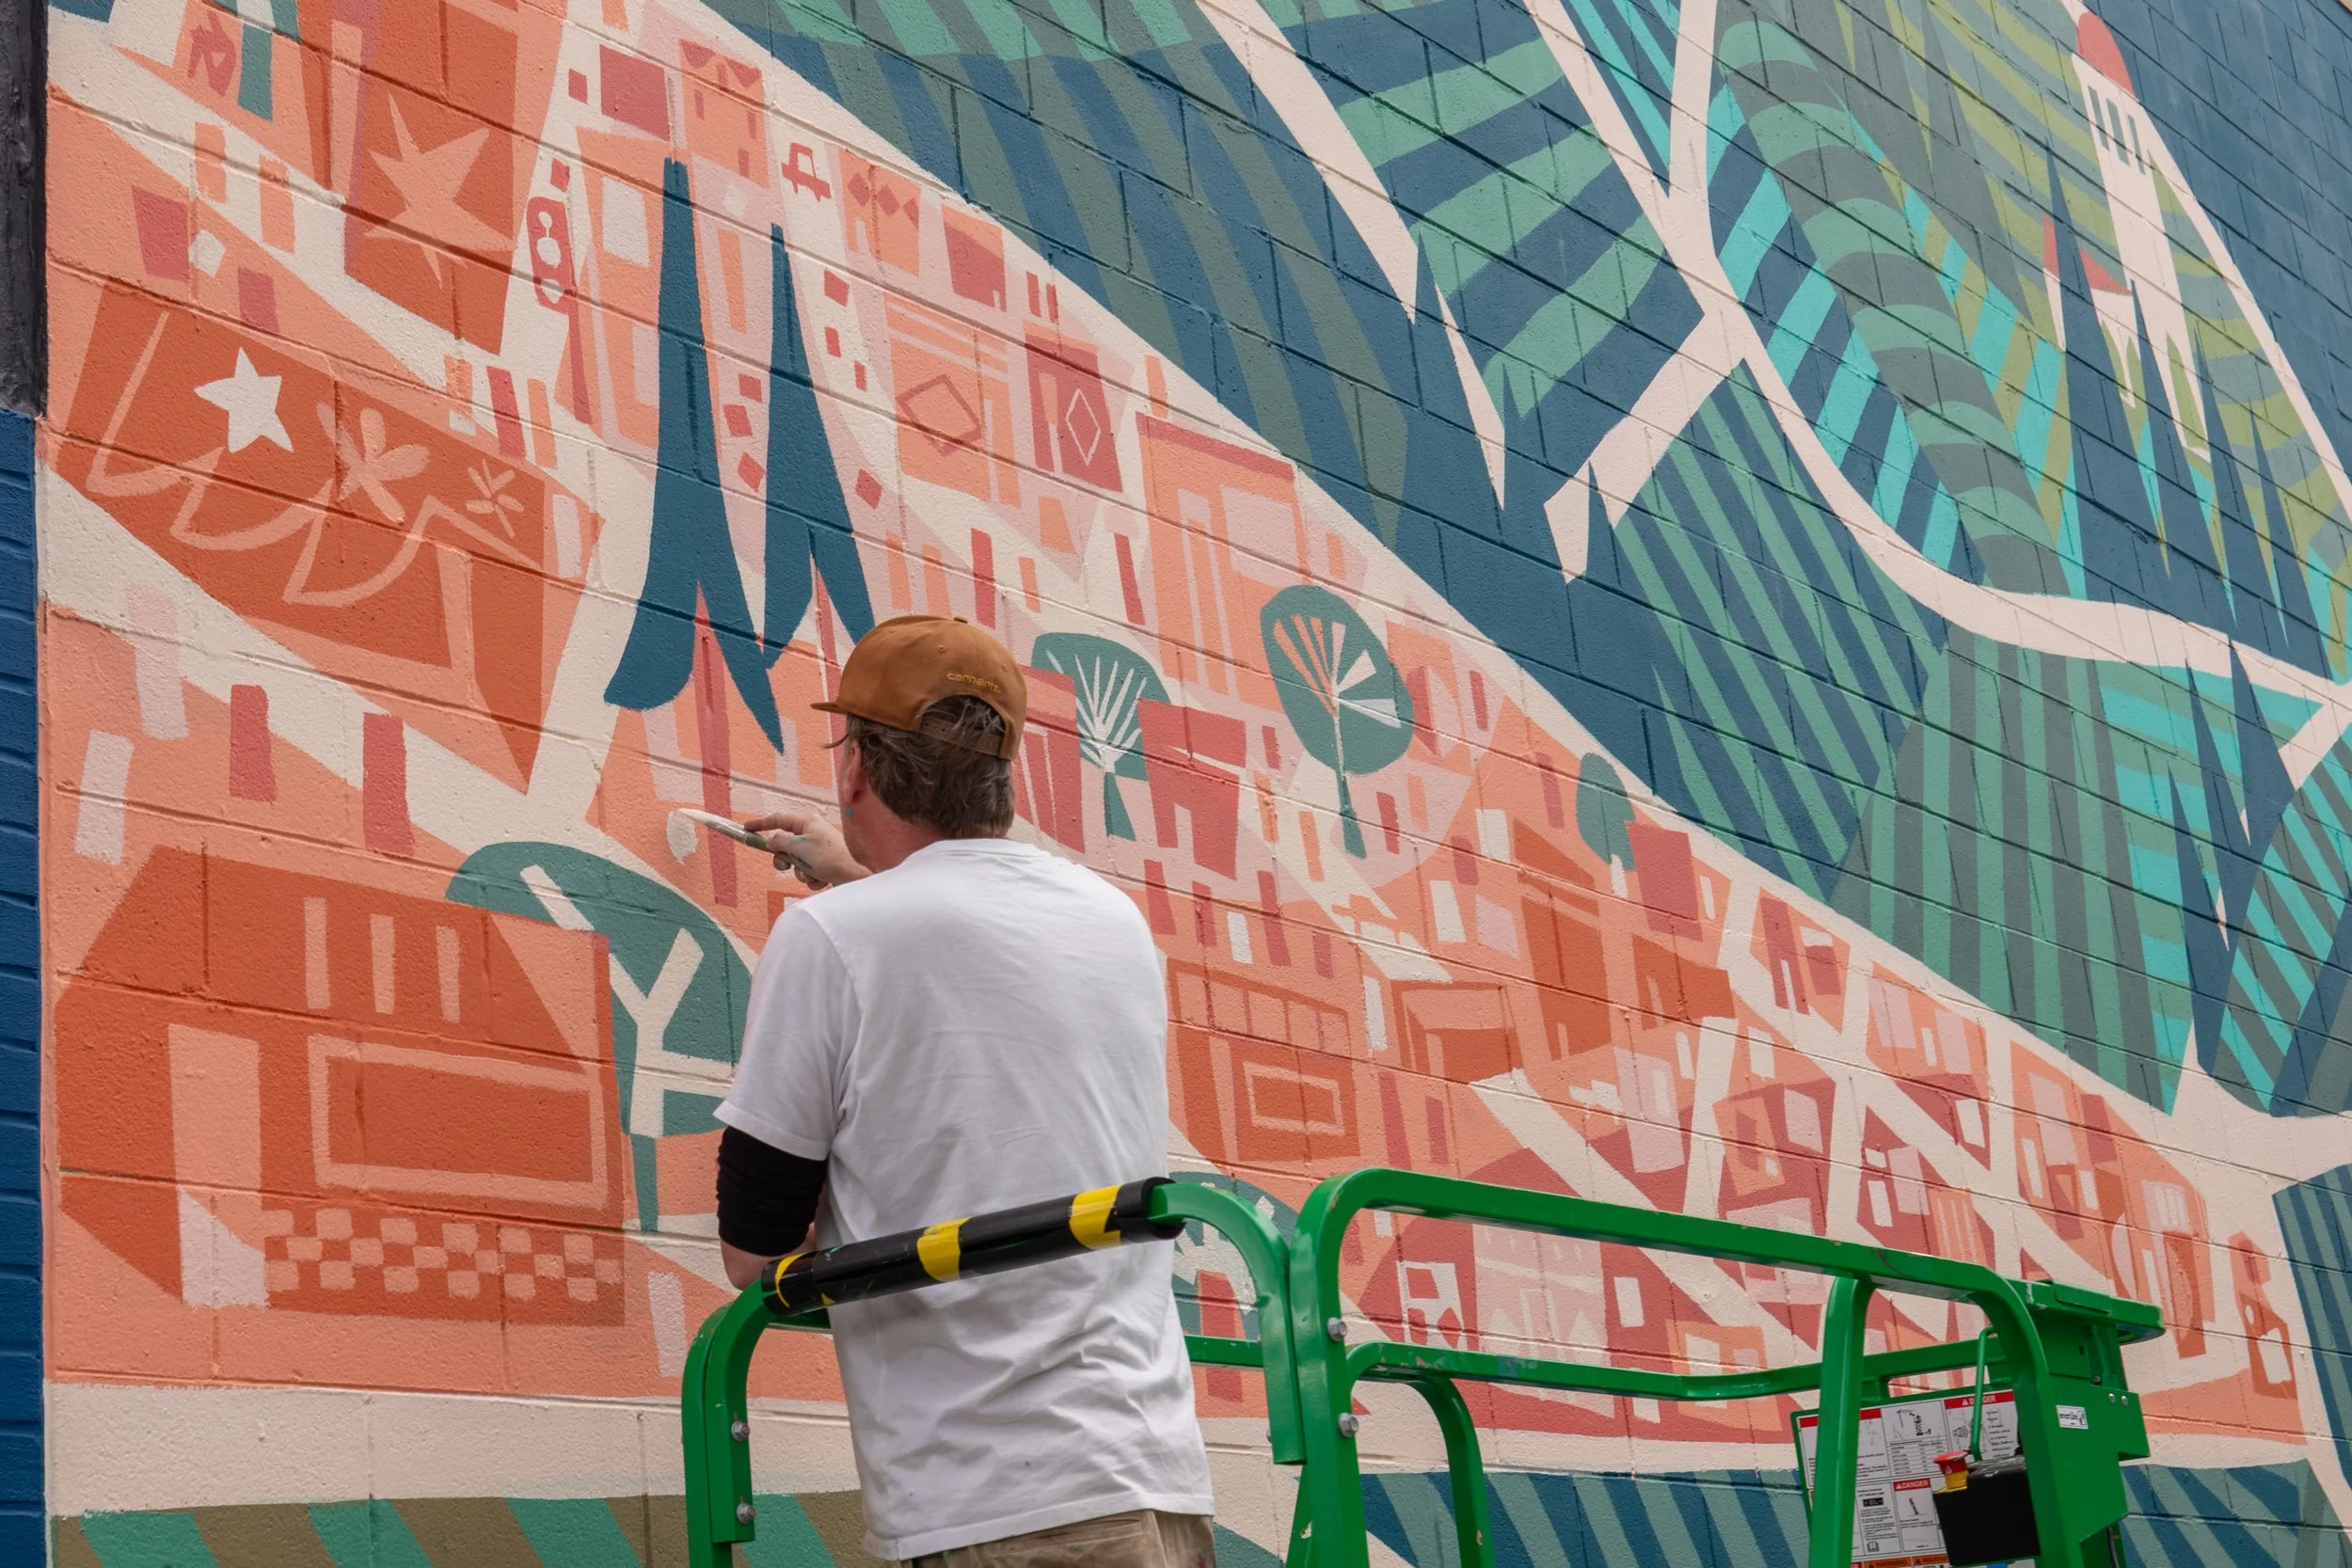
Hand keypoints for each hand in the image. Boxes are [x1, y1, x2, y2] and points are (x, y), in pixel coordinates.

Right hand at [743, 808, 867, 889]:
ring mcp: (820, 849)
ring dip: (801, 872)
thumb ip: (780, 842)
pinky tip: (823, 880)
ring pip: (797, 862)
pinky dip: (813, 879)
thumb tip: (772, 840)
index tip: (746, 828)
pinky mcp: (827, 865)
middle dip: (784, 859)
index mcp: (808, 822)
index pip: (778, 819)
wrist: (857, 876)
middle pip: (785, 844)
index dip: (761, 824)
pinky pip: (809, 872)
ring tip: (813, 874)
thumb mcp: (799, 847)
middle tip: (785, 865)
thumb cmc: (829, 857)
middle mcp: (814, 833)